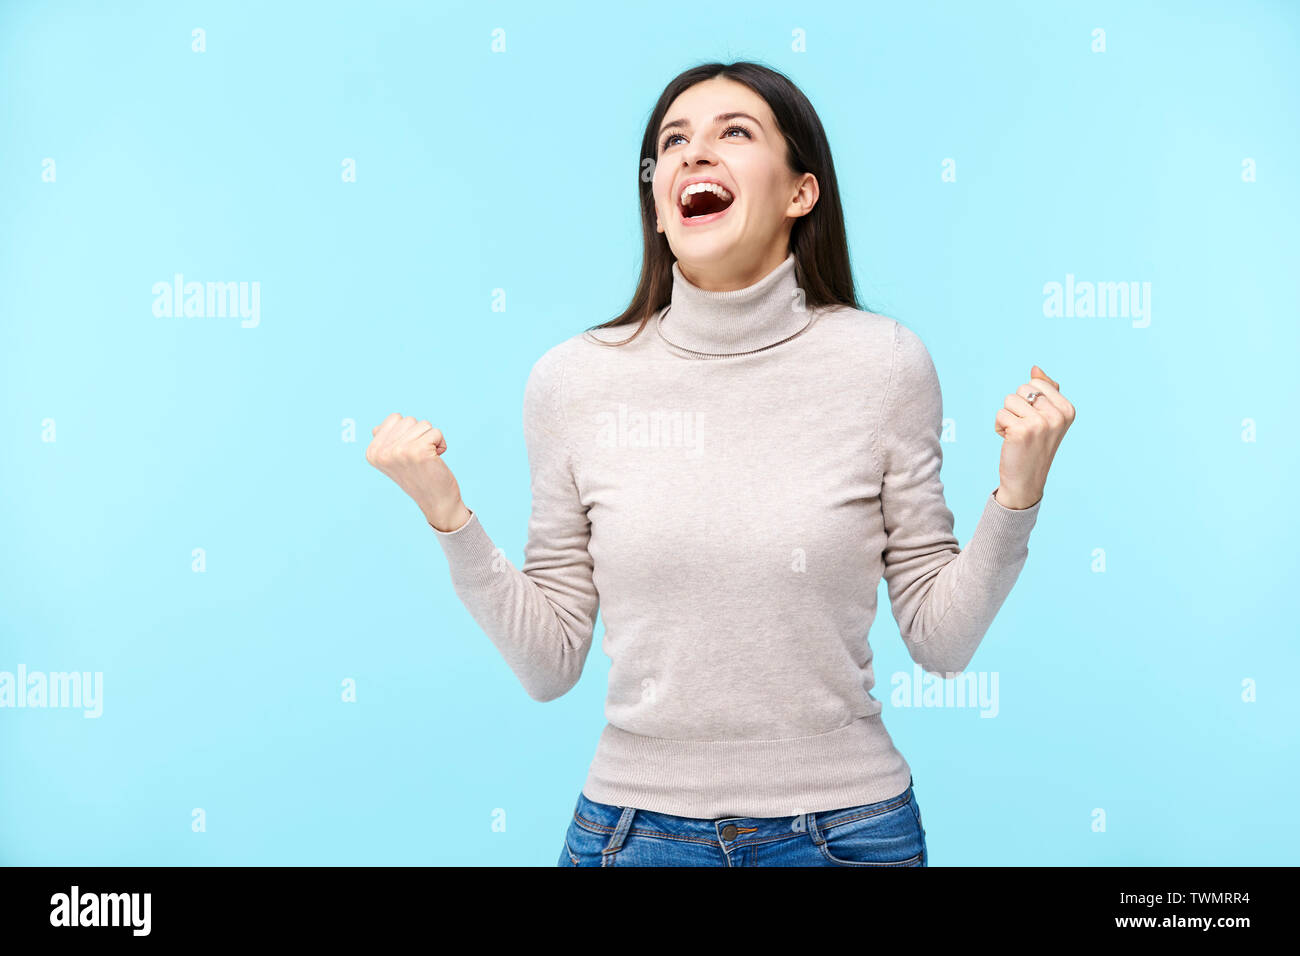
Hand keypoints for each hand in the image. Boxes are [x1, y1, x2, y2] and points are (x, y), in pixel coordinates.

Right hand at [366, 413, 470, 530]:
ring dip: (430, 440)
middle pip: (408, 420)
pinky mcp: (418, 451)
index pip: (394, 418)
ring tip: (427, 459)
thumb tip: (377, 428)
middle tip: (419, 457)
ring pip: (423, 424)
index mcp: (372, 452)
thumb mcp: (394, 460)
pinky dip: (441, 444)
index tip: (408, 453)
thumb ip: (385, 442)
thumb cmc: (418, 476)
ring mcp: (399, 451)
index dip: (407, 433)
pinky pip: (436, 432)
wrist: (436, 501)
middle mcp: (382, 452)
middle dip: (419, 435)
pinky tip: (436, 460)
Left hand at [993, 365, 1074, 508]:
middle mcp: (1058, 416)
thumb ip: (1045, 392)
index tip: (1036, 421)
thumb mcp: (1047, 418)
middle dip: (1017, 407)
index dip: (1028, 401)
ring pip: (1009, 400)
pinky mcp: (1022, 431)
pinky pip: (1000, 414)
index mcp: (1068, 409)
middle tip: (1025, 429)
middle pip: (1022, 389)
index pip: (1036, 383)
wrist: (1027, 480)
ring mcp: (1041, 423)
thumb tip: (1035, 368)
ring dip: (1007, 417)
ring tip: (1017, 435)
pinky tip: (1009, 441)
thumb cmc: (1034, 446)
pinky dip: (999, 427)